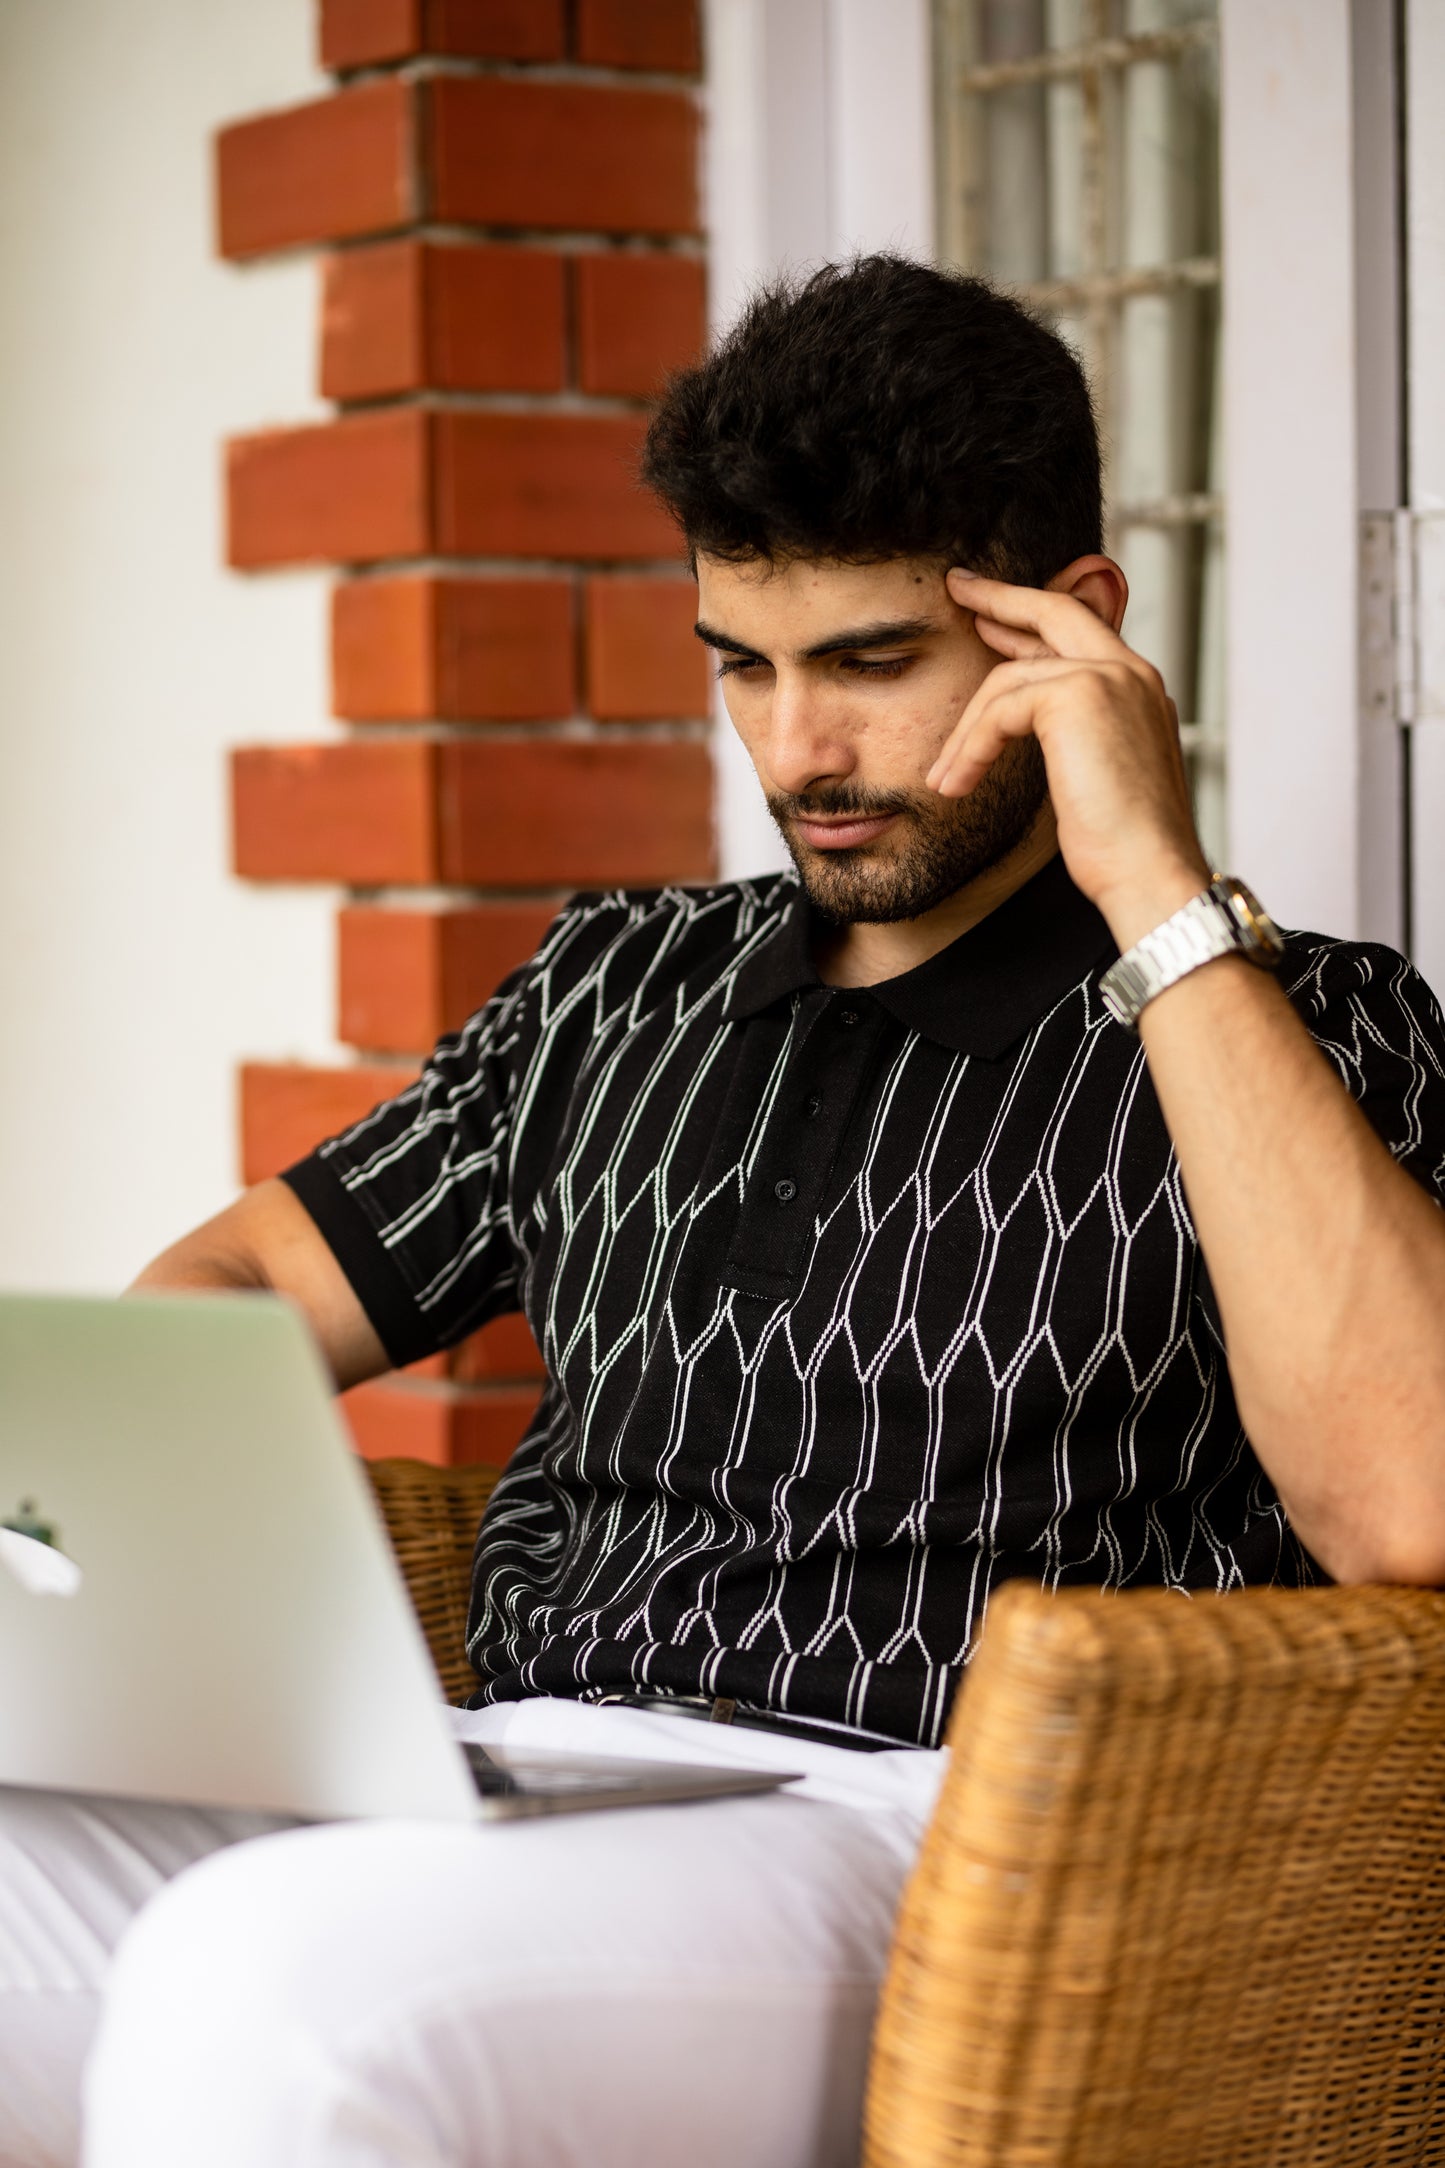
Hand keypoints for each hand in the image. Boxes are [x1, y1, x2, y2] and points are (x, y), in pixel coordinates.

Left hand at [927, 570, 1210, 947]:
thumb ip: (1072, 735)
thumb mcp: (1096, 775)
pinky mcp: (1077, 696)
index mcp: (1138, 688)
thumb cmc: (1125, 846)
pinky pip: (999, 711)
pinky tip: (957, 784)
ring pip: (1008, 681)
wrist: (1150, 873)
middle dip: (1000, 597)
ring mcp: (1107, 677)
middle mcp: (1130, 672)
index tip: (990, 610)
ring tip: (944, 779)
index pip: (1078, 630)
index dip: (1030, 615)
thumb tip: (1026, 725)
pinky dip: (971, 749)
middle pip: (1053, 611)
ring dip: (966, 734)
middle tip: (958, 588)